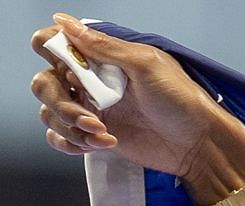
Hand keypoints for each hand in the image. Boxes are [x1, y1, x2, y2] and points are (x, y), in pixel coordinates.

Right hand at [29, 14, 244, 188]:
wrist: (199, 145)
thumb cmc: (182, 100)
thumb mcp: (145, 65)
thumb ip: (103, 46)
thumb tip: (62, 20)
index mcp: (101, 56)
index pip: (53, 43)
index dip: (49, 51)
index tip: (69, 69)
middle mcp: (90, 80)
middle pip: (44, 82)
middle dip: (60, 101)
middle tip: (88, 117)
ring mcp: (91, 108)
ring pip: (50, 111)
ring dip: (69, 125)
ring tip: (101, 134)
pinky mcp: (95, 135)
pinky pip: (61, 137)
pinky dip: (71, 142)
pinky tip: (98, 144)